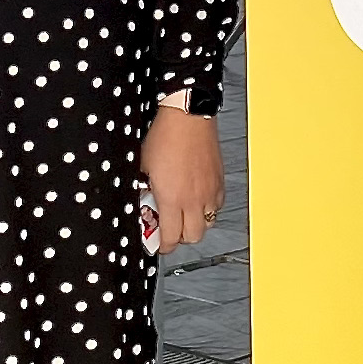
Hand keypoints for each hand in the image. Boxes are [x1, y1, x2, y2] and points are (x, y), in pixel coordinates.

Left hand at [141, 106, 223, 249]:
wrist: (187, 118)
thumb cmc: (165, 137)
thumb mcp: (143, 168)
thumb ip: (144, 191)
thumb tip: (143, 203)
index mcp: (172, 199)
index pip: (171, 239)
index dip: (162, 246)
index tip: (157, 242)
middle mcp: (194, 200)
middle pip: (192, 238)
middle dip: (180, 237)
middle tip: (170, 228)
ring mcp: (210, 192)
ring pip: (208, 224)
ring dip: (195, 223)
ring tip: (184, 212)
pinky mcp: (219, 183)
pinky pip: (217, 207)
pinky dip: (207, 208)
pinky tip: (197, 198)